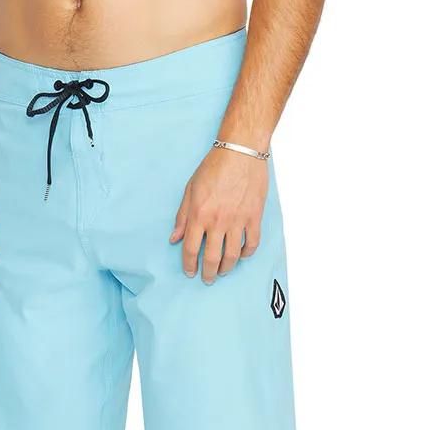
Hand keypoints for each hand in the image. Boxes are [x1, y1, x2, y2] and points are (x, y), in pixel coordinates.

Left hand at [170, 147, 268, 283]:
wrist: (241, 150)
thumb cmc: (214, 167)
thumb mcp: (190, 189)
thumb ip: (182, 216)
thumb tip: (174, 239)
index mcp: (199, 214)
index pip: (191, 249)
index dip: (189, 265)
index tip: (190, 273)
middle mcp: (217, 220)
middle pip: (211, 258)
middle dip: (208, 273)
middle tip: (207, 279)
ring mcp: (238, 220)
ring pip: (232, 255)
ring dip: (226, 268)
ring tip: (223, 271)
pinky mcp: (254, 216)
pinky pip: (251, 243)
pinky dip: (246, 253)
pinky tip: (241, 255)